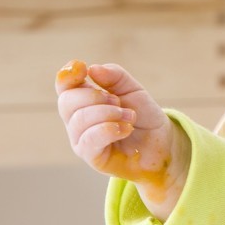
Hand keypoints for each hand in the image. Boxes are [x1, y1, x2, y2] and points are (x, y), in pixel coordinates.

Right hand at [55, 60, 190, 219]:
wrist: (160, 142)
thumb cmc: (143, 116)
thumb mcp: (132, 89)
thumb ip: (114, 76)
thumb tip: (92, 69)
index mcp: (83, 100)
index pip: (64, 86)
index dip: (68, 75)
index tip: (81, 67)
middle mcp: (76, 120)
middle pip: (67, 102)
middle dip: (95, 97)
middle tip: (119, 103)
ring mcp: (81, 139)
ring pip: (79, 120)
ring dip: (108, 114)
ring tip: (129, 117)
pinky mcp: (92, 157)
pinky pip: (89, 140)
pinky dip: (109, 129)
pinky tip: (126, 128)